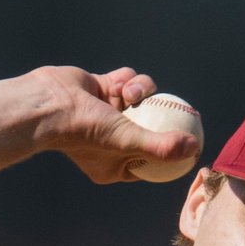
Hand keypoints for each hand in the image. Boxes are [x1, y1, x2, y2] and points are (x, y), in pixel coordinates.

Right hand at [29, 66, 201, 183]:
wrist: (49, 104)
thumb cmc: (86, 131)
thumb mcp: (129, 143)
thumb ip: (162, 147)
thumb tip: (194, 148)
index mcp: (114, 164)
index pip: (150, 161)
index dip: (170, 152)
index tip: (189, 142)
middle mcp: (110, 141)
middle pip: (149, 128)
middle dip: (162, 117)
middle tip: (184, 110)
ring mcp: (106, 114)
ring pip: (141, 100)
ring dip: (141, 92)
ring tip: (131, 94)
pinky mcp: (101, 89)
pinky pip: (126, 82)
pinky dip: (127, 80)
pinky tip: (121, 84)